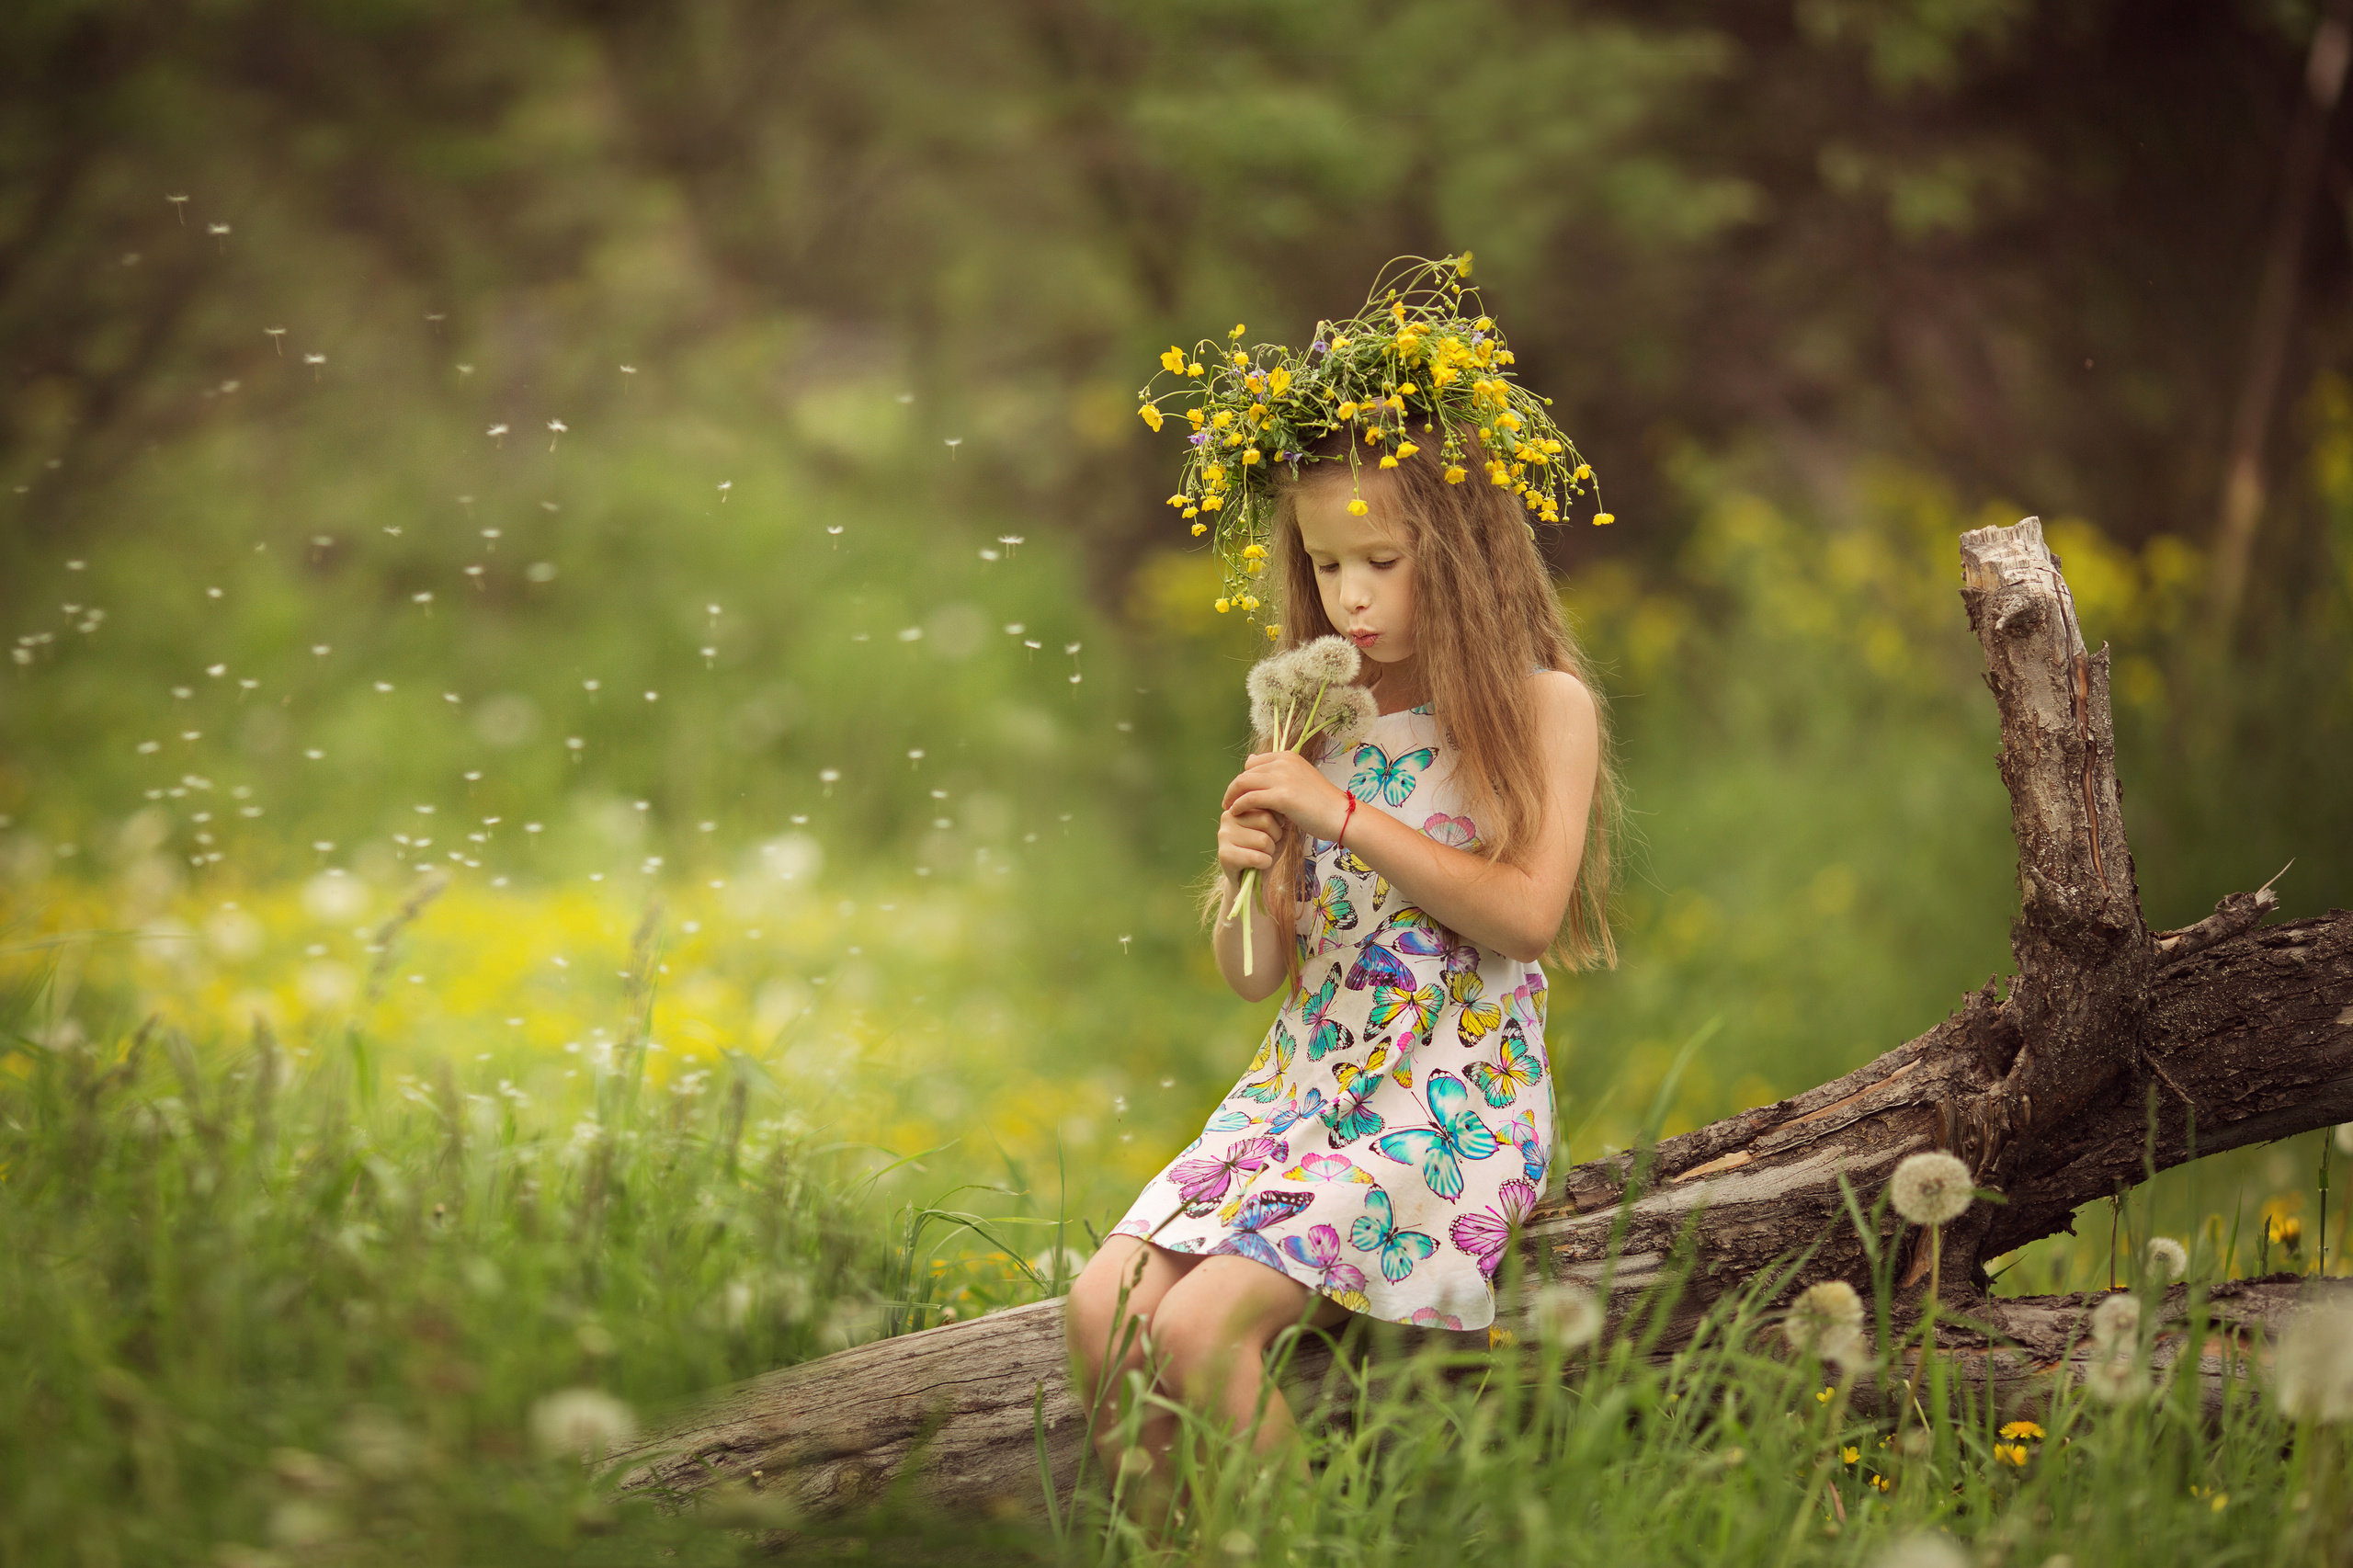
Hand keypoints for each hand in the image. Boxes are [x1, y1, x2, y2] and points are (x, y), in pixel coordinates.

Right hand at [1216, 804, 1280, 887]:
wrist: (1251, 879)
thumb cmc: (1264, 850)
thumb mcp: (1276, 828)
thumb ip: (1279, 813)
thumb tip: (1285, 802)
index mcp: (1239, 806)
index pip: (1268, 806)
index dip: (1277, 823)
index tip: (1270, 833)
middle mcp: (1228, 817)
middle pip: (1266, 821)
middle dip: (1274, 838)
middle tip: (1265, 847)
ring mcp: (1223, 835)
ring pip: (1263, 840)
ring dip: (1270, 852)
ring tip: (1260, 855)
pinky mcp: (1224, 855)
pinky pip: (1256, 857)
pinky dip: (1265, 864)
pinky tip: (1257, 865)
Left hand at [1221, 750, 1351, 844]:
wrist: (1340, 815)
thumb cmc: (1320, 803)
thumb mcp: (1298, 780)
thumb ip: (1277, 774)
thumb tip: (1253, 767)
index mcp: (1288, 756)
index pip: (1254, 762)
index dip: (1244, 777)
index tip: (1239, 791)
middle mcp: (1284, 762)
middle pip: (1247, 771)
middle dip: (1235, 787)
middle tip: (1228, 801)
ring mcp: (1283, 778)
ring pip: (1244, 782)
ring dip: (1232, 795)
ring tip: (1229, 808)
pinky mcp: (1282, 796)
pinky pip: (1250, 798)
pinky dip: (1239, 805)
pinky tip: (1236, 813)